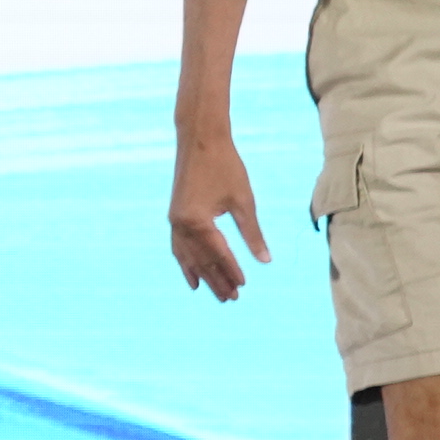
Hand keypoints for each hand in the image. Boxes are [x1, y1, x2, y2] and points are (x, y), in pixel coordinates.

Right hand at [168, 126, 267, 298]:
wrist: (200, 140)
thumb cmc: (225, 167)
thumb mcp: (244, 201)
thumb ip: (252, 233)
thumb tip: (265, 261)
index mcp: (198, 222)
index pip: (219, 254)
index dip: (232, 271)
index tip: (244, 286)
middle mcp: (182, 225)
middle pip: (202, 260)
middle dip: (217, 280)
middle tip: (232, 299)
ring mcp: (175, 221)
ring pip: (188, 257)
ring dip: (202, 276)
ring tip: (213, 293)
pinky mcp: (175, 216)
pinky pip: (178, 247)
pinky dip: (185, 262)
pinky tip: (191, 274)